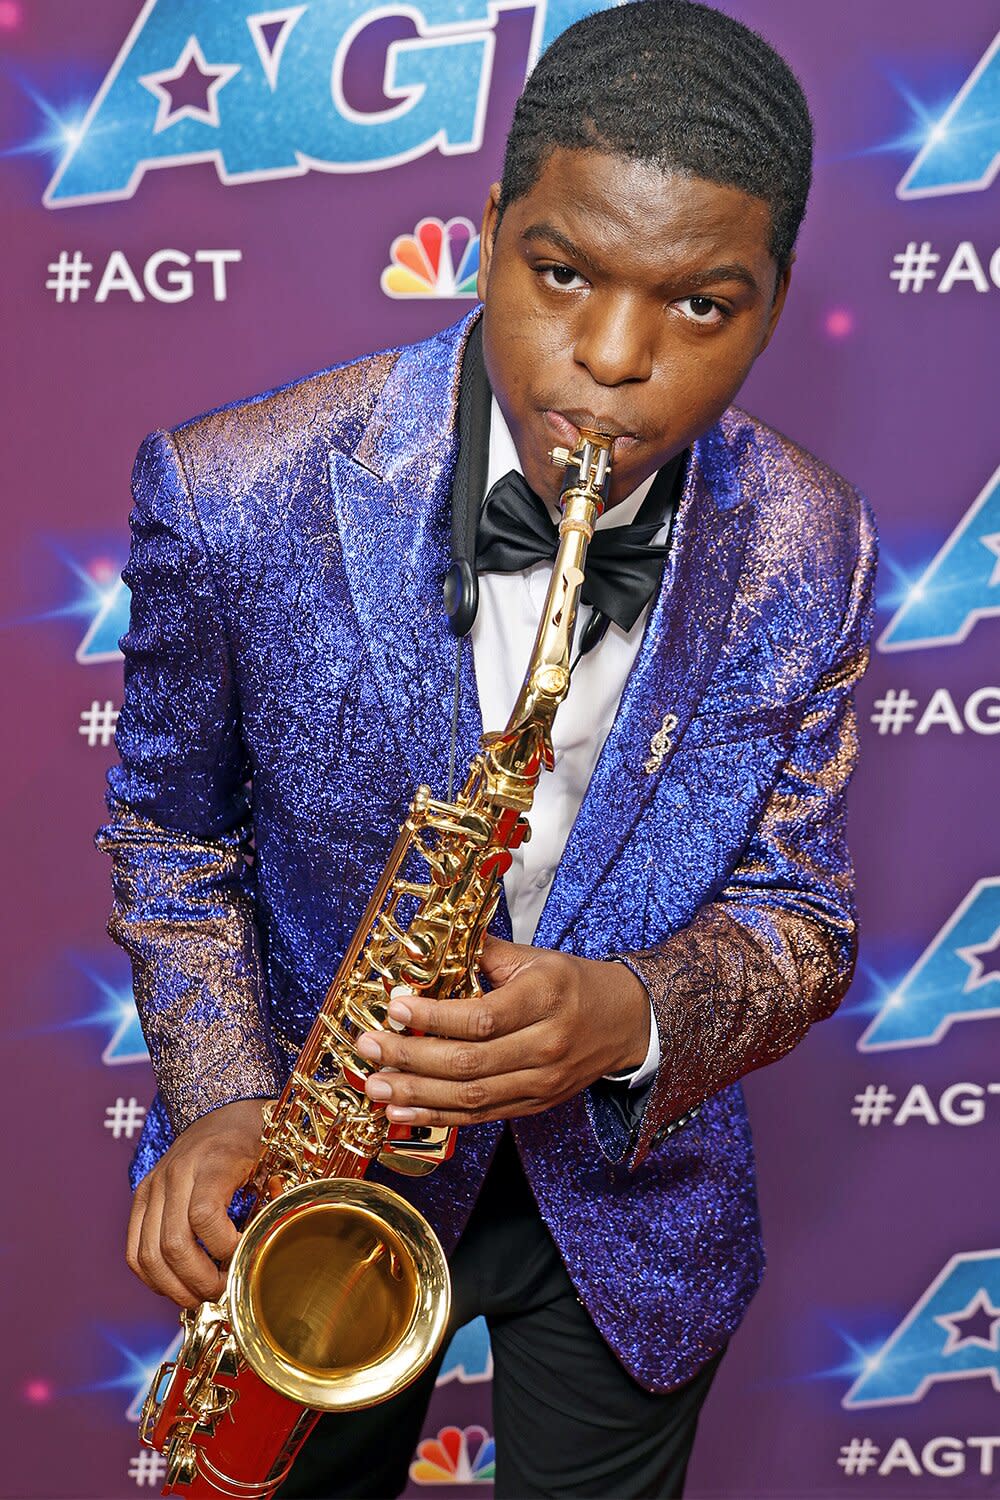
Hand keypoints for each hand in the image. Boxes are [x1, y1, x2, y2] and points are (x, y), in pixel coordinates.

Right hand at [126, 1098, 267, 1308]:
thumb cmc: (252, 1137)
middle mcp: (176, 1173)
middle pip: (173, 1244)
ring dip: (174, 1287)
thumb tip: (265, 1251)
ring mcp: (154, 1185)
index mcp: (212, 1161)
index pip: (204, 1216)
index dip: (224, 1247)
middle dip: (199, 1280)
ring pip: (147, 1255)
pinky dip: (152, 1276)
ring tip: (200, 1296)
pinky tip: (175, 1284)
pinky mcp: (141, 1196)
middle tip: (222, 1291)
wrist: (224, 1107)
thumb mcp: (271, 1160)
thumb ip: (270, 1201)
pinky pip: (133, 1249)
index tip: (244, 1255)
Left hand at [358, 935, 650, 1125]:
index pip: (482, 1017)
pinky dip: (437, 1116)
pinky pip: (480, 1116)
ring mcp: (540, 1081)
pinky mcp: (533, 1104)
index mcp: (545, 998)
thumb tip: (428, 943)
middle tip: (369, 1047)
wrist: (623, 1022)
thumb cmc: (571, 984)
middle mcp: (545, 1044)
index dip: (434, 1017)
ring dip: (416, 1095)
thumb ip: (482, 952)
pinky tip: (401, 1113)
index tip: (395, 1007)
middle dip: (411, 1058)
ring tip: (375, 1086)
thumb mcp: (534, 957)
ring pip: (471, 1096)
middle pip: (469, 1062)